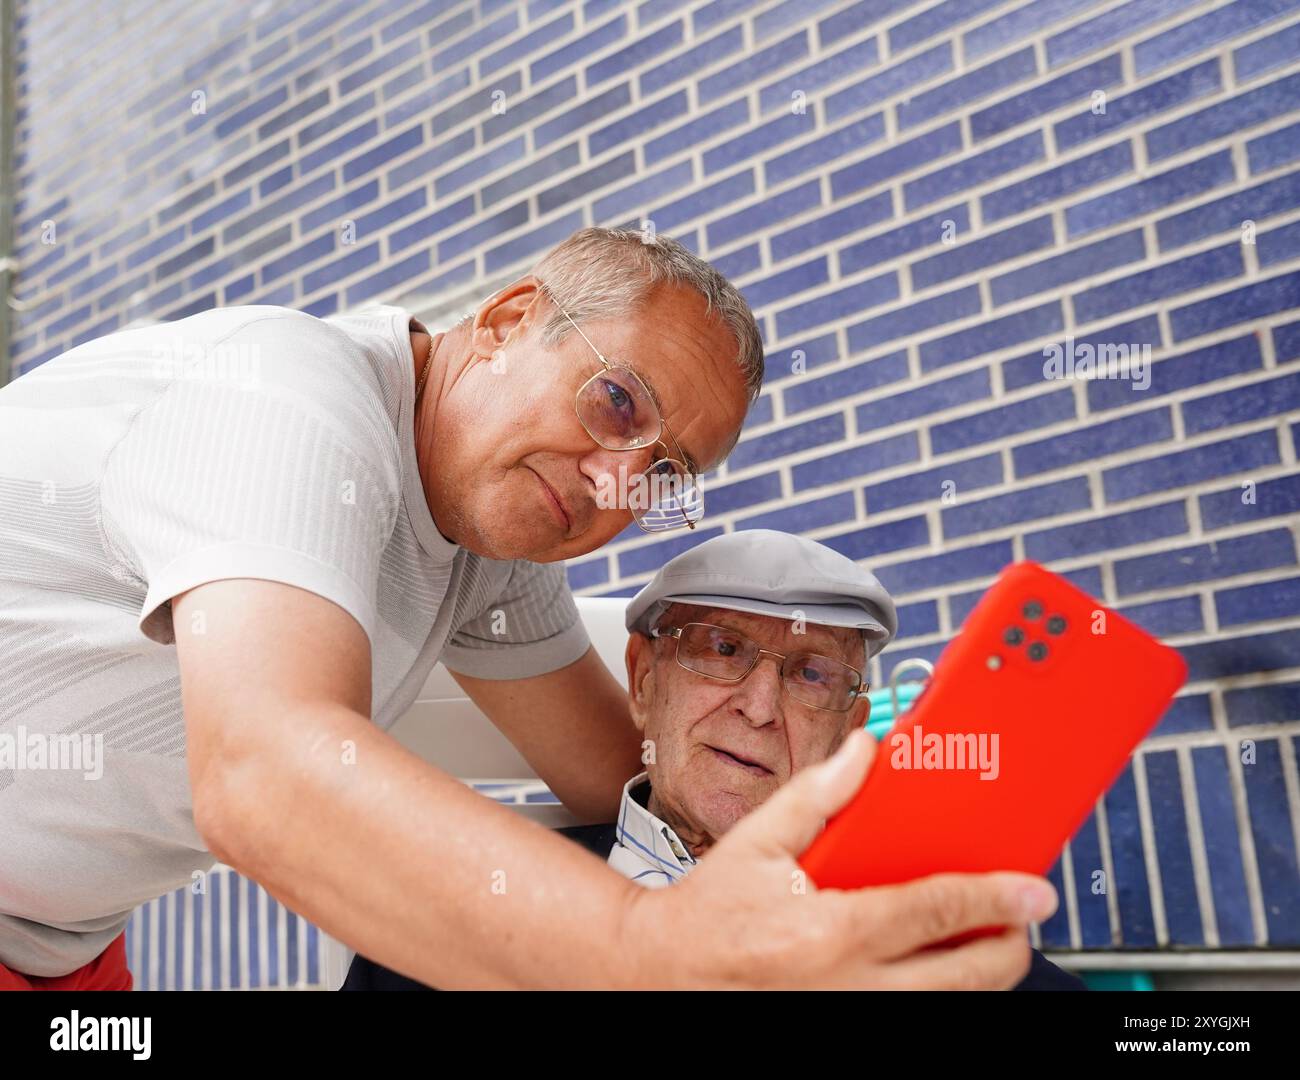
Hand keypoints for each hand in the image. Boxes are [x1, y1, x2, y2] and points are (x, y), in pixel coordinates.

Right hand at [618, 728, 1057, 988]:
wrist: (665, 974)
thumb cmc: (710, 913)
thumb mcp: (759, 841)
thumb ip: (818, 795)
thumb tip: (863, 752)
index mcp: (833, 930)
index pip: (937, 911)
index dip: (995, 898)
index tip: (1033, 889)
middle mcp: (851, 986)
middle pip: (967, 977)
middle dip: (1009, 946)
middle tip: (1017, 918)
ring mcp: (852, 1019)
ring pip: (950, 1007)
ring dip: (977, 974)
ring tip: (978, 939)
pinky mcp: (848, 1035)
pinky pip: (916, 1020)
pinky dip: (937, 995)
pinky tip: (930, 968)